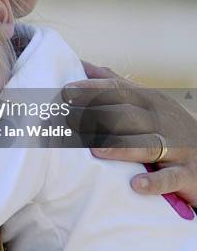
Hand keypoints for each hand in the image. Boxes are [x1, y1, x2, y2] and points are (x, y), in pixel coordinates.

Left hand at [63, 61, 196, 205]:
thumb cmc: (168, 125)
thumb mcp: (147, 100)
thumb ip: (116, 83)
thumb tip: (83, 65)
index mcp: (149, 101)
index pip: (118, 90)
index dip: (92, 90)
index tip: (66, 91)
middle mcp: (162, 120)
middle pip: (127, 115)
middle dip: (97, 117)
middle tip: (69, 121)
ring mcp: (176, 147)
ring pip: (147, 145)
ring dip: (120, 147)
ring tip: (95, 150)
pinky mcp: (187, 174)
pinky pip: (171, 178)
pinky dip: (154, 182)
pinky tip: (135, 184)